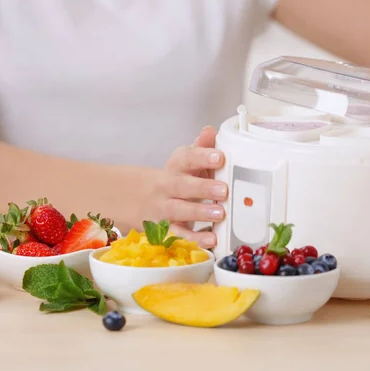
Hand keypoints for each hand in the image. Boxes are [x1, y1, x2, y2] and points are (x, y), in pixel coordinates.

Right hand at [146, 126, 226, 247]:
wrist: (146, 199)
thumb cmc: (181, 178)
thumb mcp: (189, 161)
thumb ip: (201, 147)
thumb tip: (210, 130)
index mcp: (176, 165)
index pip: (186, 158)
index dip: (202, 156)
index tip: (219, 157)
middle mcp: (168, 185)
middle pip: (182, 185)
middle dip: (203, 187)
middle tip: (223, 190)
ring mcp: (165, 208)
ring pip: (179, 210)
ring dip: (199, 212)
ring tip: (220, 214)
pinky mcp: (166, 228)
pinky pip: (179, 234)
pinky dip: (194, 238)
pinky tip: (211, 239)